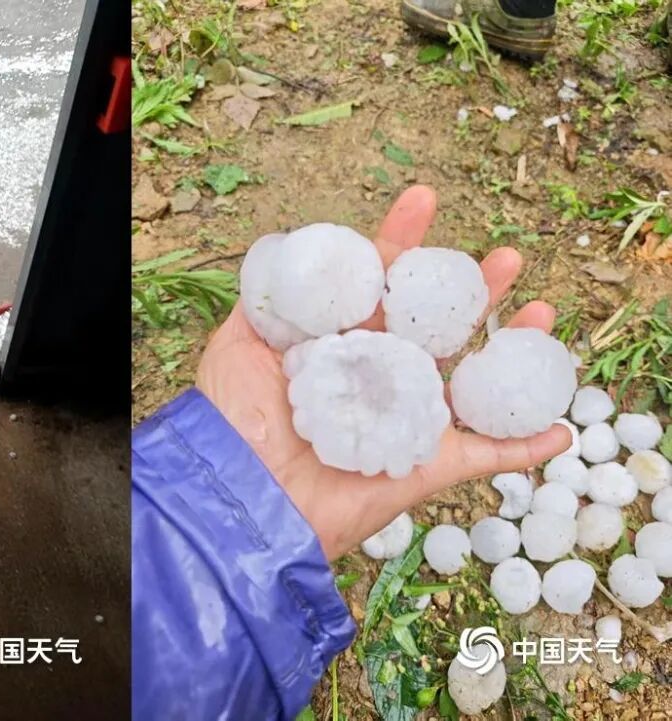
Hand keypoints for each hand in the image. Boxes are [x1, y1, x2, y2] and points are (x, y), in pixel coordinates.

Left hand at [196, 186, 570, 560]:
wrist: (245, 497)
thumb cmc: (236, 421)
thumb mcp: (236, 347)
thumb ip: (263, 305)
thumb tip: (283, 262)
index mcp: (337, 344)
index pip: (376, 285)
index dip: (400, 243)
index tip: (422, 201)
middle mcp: (377, 376)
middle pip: (437, 324)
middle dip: (473, 288)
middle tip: (507, 257)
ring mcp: (406, 419)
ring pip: (471, 379)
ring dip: (513, 347)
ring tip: (543, 311)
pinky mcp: (426, 466)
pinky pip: (485, 456)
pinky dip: (524, 446)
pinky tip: (560, 427)